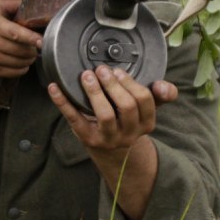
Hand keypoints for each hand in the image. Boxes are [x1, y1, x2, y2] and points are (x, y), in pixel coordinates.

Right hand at [0, 0, 42, 78]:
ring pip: (20, 62)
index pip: (15, 33)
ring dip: (29, 59)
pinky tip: (22, 62)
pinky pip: (14, 72)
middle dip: (33, 49)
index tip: (41, 41)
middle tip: (35, 46)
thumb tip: (31, 2)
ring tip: (29, 54)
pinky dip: (22, 69)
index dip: (30, 38)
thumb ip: (12, 4)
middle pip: (21, 50)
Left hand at [48, 66, 177, 157]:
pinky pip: (75, 119)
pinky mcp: (88, 139)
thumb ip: (158, 95)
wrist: (111, 150)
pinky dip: (62, 102)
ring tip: (86, 76)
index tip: (119, 70)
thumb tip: (165, 86)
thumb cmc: (126, 120)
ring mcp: (108, 138)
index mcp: (146, 124)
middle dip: (114, 85)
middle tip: (102, 69)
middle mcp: (129, 134)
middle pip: (126, 107)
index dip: (132, 83)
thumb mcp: (144, 110)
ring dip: (94, 93)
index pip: (145, 101)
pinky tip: (54, 88)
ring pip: (105, 116)